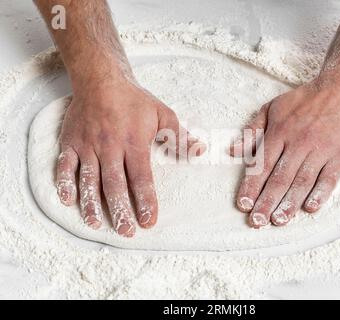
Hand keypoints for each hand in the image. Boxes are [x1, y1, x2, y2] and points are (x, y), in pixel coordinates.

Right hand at [55, 79, 204, 236]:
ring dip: (92, 204)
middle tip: (126, 232)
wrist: (101, 79)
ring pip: (88, 180)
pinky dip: (65, 183)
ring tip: (97, 224)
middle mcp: (109, 147)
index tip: (149, 221)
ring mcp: (87, 146)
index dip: (145, 201)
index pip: (141, 178)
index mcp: (134, 142)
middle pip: (114, 185)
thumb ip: (179, 136)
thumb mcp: (163, 114)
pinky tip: (68, 201)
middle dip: (120, 211)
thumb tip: (199, 150)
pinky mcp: (70, 142)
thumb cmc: (134, 100)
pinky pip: (65, 166)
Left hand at [231, 80, 339, 227]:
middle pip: (280, 178)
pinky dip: (320, 194)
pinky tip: (310, 208)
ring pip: (303, 181)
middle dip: (267, 202)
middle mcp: (299, 143)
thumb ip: (252, 130)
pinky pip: (329, 178)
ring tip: (278, 221)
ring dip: (290, 204)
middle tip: (257, 222)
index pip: (262, 165)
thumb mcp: (272, 108)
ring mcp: (322, 150)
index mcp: (280, 132)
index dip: (252, 187)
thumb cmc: (303, 100)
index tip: (244, 205)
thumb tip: (233, 150)